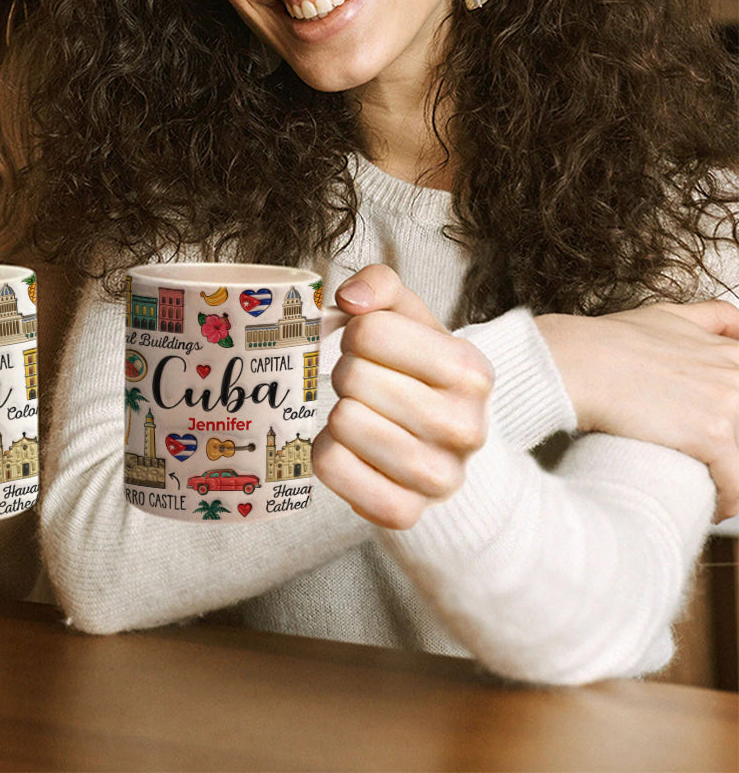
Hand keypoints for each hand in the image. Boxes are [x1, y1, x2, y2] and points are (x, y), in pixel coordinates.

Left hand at [312, 265, 492, 529]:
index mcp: (471, 370)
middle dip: (346, 373)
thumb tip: (348, 298)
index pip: (369, 331)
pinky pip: (330, 467)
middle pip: (352, 378)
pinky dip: (327, 452)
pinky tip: (350, 448)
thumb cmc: (416, 370)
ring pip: (342, 423)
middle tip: (364, 384)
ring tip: (361, 413)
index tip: (370, 346)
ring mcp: (439, 478)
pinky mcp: (404, 513)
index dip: (356, 333)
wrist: (443, 444)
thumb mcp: (409, 318)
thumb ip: (380, 285)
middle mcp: (466, 427)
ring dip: (337, 412)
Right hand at [537, 301, 738, 520]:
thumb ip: (710, 317)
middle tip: (710, 461)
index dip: (732, 419)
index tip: (723, 435)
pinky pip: (737, 484)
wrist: (575, 362)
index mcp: (729, 353)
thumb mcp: (665, 316)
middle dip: (731, 450)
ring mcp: (728, 404)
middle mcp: (735, 375)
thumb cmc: (606, 342)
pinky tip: (712, 506)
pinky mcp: (713, 435)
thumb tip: (737, 323)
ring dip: (732, 478)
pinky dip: (727, 501)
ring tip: (711, 489)